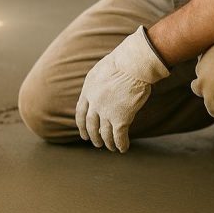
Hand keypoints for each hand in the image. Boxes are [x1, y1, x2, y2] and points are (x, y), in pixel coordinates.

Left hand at [75, 26, 169, 152]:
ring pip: (105, 134)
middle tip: (96, 143)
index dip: (82, 126)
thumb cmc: (121, 63)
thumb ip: (96, 85)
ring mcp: (106, 112)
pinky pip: (119, 137)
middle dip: (93, 137)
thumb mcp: (99, 72)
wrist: (133, 66)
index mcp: (87, 92)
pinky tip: (123, 149)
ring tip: (111, 148)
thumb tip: (97, 92)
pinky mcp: (121, 118)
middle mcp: (94, 104)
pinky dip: (121, 144)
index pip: (80, 113)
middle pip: (91, 126)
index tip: (84, 134)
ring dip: (108, 143)